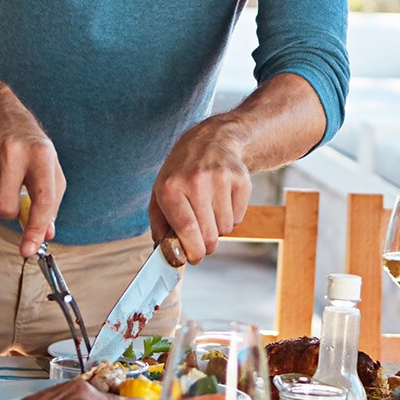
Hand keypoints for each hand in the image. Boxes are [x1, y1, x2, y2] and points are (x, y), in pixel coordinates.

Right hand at [0, 92, 64, 254]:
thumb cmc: (29, 148)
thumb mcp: (49, 169)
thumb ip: (50, 203)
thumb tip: (45, 235)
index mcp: (42, 154)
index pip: (42, 200)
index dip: (35, 229)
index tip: (28, 250)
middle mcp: (14, 149)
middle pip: (5, 207)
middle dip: (7, 211)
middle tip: (10, 196)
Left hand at [147, 122, 250, 266]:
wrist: (210, 141)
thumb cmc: (181, 173)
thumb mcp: (160, 192)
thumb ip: (159, 224)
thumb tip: (164, 253)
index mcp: (171, 187)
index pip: (186, 229)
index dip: (192, 250)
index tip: (194, 258)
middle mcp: (196, 181)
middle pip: (208, 234)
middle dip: (206, 246)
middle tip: (203, 242)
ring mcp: (221, 179)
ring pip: (225, 228)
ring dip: (218, 229)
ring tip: (210, 212)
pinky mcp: (241, 180)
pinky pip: (238, 217)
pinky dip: (231, 217)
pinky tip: (222, 201)